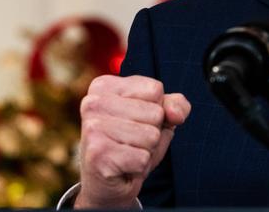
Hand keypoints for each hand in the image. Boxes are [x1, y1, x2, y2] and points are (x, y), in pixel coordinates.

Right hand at [76, 75, 190, 208]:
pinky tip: (123, 166)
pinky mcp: (97, 154)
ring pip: (151, 136)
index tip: (137, 121)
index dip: (157, 109)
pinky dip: (140, 166)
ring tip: (128, 153)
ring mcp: (92, 128)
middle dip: (152, 132)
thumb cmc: (133, 144)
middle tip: (132, 142)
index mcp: (104, 86)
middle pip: (155, 113)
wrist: (108, 183)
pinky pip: (143, 158)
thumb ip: (175, 105)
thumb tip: (175, 114)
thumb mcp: (159, 118)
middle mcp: (93, 102)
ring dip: (147, 150)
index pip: (155, 89)